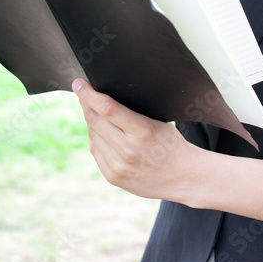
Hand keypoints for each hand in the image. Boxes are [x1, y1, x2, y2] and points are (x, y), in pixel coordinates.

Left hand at [72, 78, 201, 202]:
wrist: (184, 177)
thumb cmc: (172, 143)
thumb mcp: (159, 121)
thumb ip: (133, 111)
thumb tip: (104, 96)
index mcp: (143, 131)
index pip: (108, 108)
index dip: (89, 94)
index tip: (78, 84)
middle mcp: (128, 150)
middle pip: (95, 121)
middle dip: (86, 104)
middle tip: (83, 94)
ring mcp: (119, 166)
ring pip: (92, 136)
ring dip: (91, 122)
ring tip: (98, 115)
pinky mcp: (113, 177)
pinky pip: (95, 151)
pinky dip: (96, 139)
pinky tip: (103, 134)